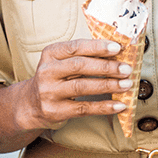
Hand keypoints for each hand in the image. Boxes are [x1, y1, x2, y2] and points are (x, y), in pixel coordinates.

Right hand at [14, 38, 131, 132]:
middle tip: (126, 68)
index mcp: (50, 53)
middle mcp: (47, 71)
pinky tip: (119, 105)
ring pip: (82, 87)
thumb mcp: (61, 62)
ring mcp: (49, 92)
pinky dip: (104, 107)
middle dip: (106, 67)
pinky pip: (83, 108)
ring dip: (108, 85)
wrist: (30, 103)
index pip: (75, 47)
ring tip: (126, 84)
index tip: (117, 48)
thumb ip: (82, 56)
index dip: (97, 47)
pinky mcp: (55, 111)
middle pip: (79, 66)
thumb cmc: (54, 78)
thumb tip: (115, 52)